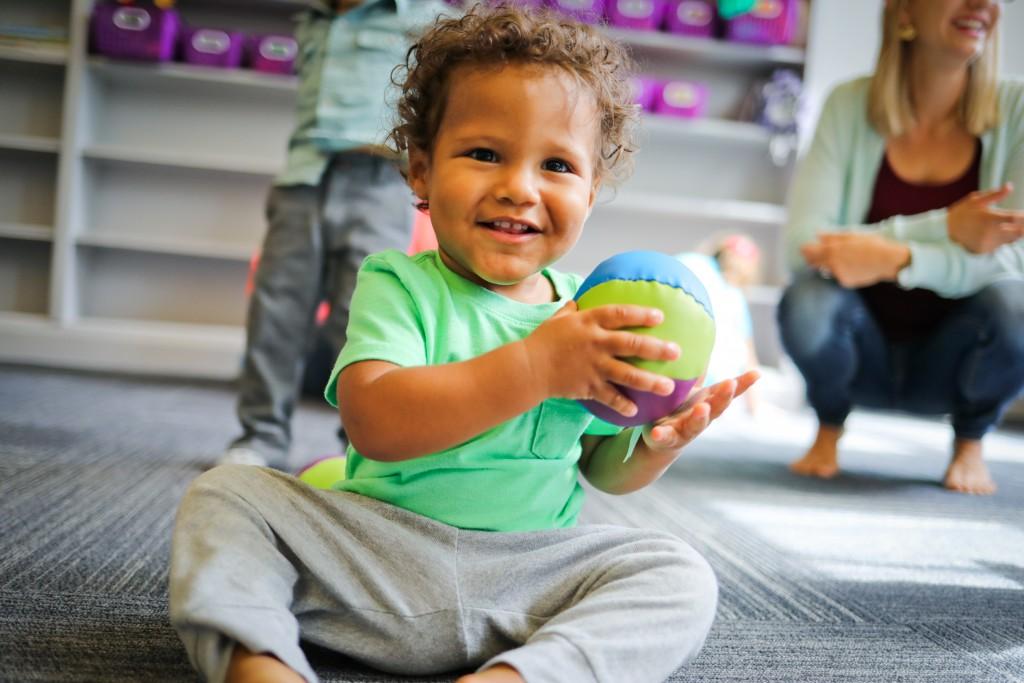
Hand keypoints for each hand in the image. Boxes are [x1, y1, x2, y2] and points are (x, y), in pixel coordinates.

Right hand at [523, 300, 680, 418]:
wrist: (526, 367)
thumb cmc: (542, 341)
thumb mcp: (558, 319)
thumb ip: (571, 311)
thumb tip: (576, 302)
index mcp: (589, 322)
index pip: (620, 314)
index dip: (641, 315)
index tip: (660, 317)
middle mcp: (595, 343)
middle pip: (632, 345)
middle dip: (656, 348)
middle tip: (676, 352)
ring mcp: (593, 366)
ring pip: (627, 374)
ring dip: (649, 381)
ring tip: (668, 387)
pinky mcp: (587, 386)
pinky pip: (610, 397)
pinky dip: (623, 405)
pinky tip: (635, 411)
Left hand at [642, 370, 759, 451]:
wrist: (660, 438)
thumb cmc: (679, 407)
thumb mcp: (691, 388)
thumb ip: (698, 369)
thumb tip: (706, 335)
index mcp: (707, 401)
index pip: (729, 392)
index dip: (743, 384)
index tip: (755, 374)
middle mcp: (701, 416)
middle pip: (716, 408)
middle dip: (724, 397)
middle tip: (729, 384)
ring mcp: (685, 430)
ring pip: (695, 425)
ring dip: (700, 417)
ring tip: (702, 408)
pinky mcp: (666, 439)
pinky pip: (664, 438)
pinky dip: (662, 436)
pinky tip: (657, 433)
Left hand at [801, 232, 909, 287]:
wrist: (887, 260)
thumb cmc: (871, 243)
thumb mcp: (851, 235)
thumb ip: (832, 236)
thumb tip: (818, 235)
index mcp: (832, 250)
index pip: (810, 251)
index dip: (805, 250)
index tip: (803, 248)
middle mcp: (832, 264)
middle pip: (814, 262)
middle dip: (812, 259)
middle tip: (811, 255)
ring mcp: (838, 274)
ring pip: (827, 269)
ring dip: (827, 265)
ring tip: (836, 258)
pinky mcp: (846, 282)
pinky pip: (838, 276)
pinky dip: (841, 271)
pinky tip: (851, 265)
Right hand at [947, 183, 1023, 252]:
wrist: (944, 231)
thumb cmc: (961, 213)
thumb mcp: (975, 200)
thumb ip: (995, 194)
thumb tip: (1010, 186)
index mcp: (992, 217)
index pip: (1017, 218)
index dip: (1022, 217)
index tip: (1022, 215)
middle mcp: (992, 232)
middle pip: (1019, 232)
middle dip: (1021, 227)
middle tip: (1018, 223)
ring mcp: (989, 242)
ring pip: (1011, 239)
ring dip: (1013, 234)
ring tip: (1004, 227)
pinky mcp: (985, 250)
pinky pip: (1000, 246)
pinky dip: (1002, 241)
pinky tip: (994, 235)